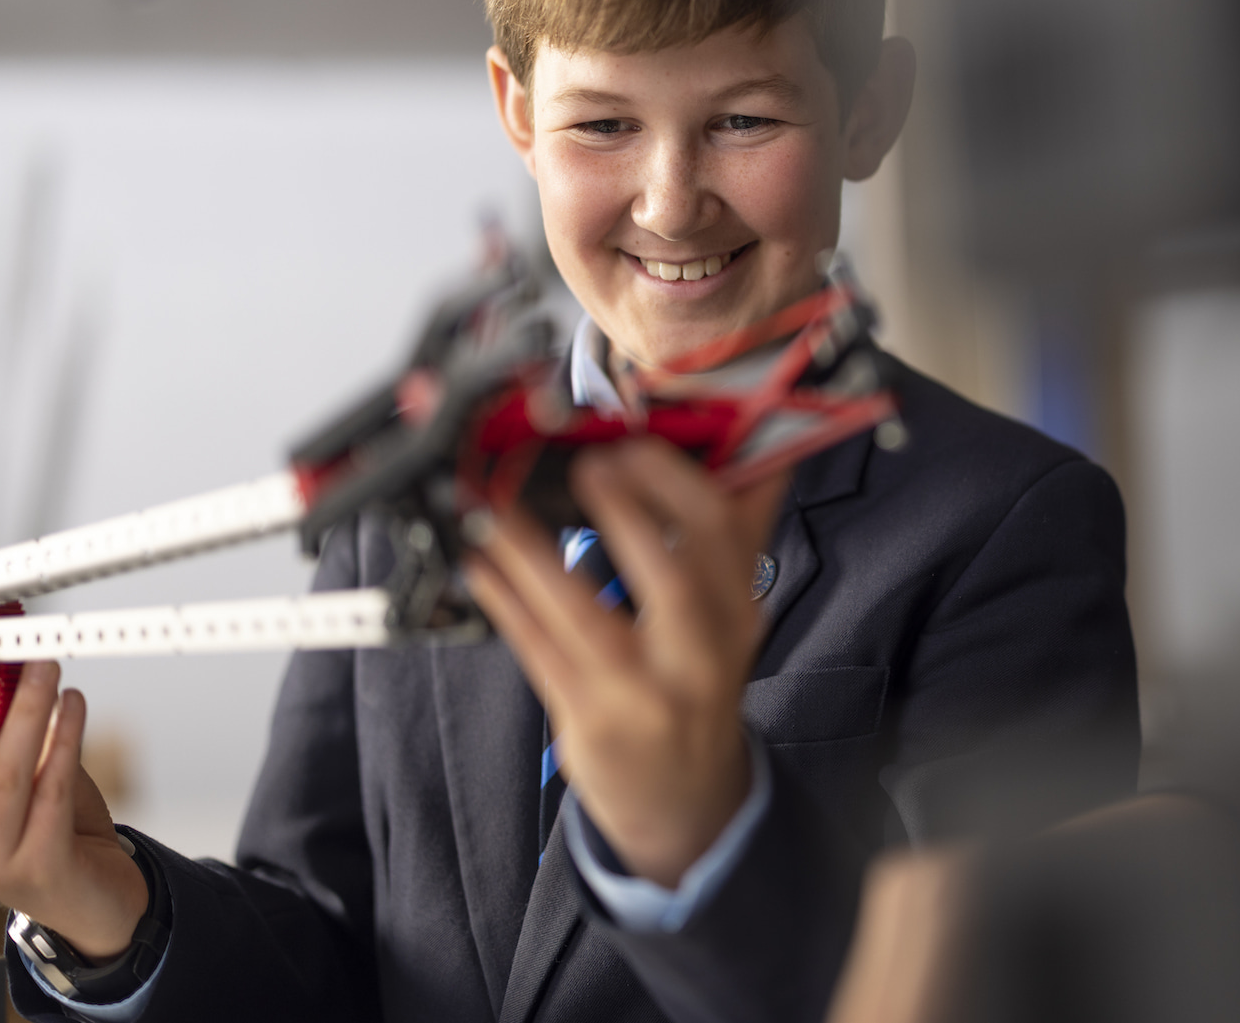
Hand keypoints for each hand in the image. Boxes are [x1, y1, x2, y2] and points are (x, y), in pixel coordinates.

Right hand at [0, 634, 148, 960]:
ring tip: (44, 666)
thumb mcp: (14, 780)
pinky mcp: (40, 865)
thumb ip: (2, 736)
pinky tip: (75, 705)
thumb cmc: (53, 830)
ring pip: (1, 774)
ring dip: (23, 711)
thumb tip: (7, 663)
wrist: (95, 899)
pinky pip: (52, 790)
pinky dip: (64, 740)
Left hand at [464, 438, 788, 886]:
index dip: (672, 478)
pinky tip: (478, 566)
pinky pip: (540, 652)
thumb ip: (739, 527)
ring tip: (491, 507)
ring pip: (585, 613)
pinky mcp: (591, 720)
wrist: (687, 798)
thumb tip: (761, 442)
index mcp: (737, 608)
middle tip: (580, 465)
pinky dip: (507, 603)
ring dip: (531, 552)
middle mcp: (699, 651)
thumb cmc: (699, 681)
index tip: (630, 442)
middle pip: (670, 573)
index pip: (720, 531)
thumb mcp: (732, 608)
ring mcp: (643, 691)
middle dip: (623, 510)